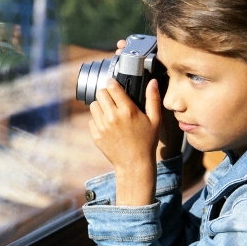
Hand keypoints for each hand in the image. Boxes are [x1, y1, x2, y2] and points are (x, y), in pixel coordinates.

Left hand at [88, 78, 161, 205]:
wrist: (134, 163)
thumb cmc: (147, 141)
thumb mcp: (155, 120)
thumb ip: (153, 99)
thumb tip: (152, 81)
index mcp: (127, 110)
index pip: (112, 87)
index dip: (112, 83)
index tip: (113, 84)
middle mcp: (112, 116)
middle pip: (100, 93)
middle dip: (106, 94)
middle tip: (112, 99)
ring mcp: (102, 126)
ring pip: (93, 105)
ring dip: (100, 106)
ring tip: (109, 112)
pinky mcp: (96, 135)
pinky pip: (91, 120)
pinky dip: (97, 121)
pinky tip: (107, 126)